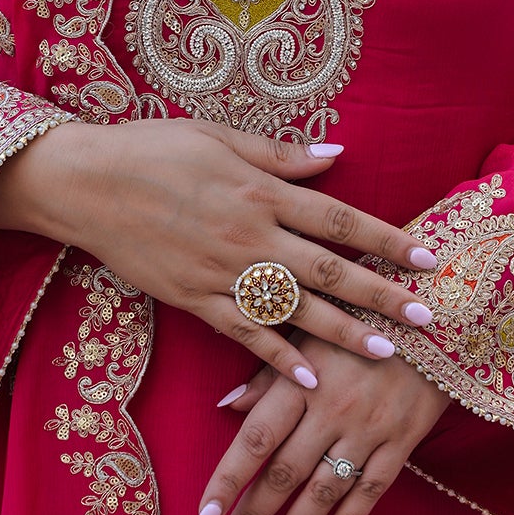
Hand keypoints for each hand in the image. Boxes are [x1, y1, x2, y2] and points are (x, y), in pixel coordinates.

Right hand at [0, 118, 435, 389]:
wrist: (86, 183)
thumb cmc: (152, 148)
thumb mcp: (218, 135)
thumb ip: (280, 153)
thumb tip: (339, 156)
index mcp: (260, 189)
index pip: (339, 218)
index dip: (386, 238)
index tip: (427, 256)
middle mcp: (249, 235)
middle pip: (329, 271)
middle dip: (382, 294)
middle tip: (427, 316)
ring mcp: (222, 273)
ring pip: (295, 310)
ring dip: (343, 333)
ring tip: (386, 352)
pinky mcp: (194, 300)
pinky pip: (245, 335)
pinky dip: (279, 358)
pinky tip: (310, 379)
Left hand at [196, 333, 447, 514]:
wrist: (437, 319)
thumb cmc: (360, 323)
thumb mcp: (310, 333)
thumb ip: (270, 372)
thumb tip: (226, 407)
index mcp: (303, 380)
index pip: (256, 438)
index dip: (228, 479)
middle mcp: (333, 409)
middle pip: (284, 474)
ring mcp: (369, 430)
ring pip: (323, 492)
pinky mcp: (401, 443)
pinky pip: (370, 492)